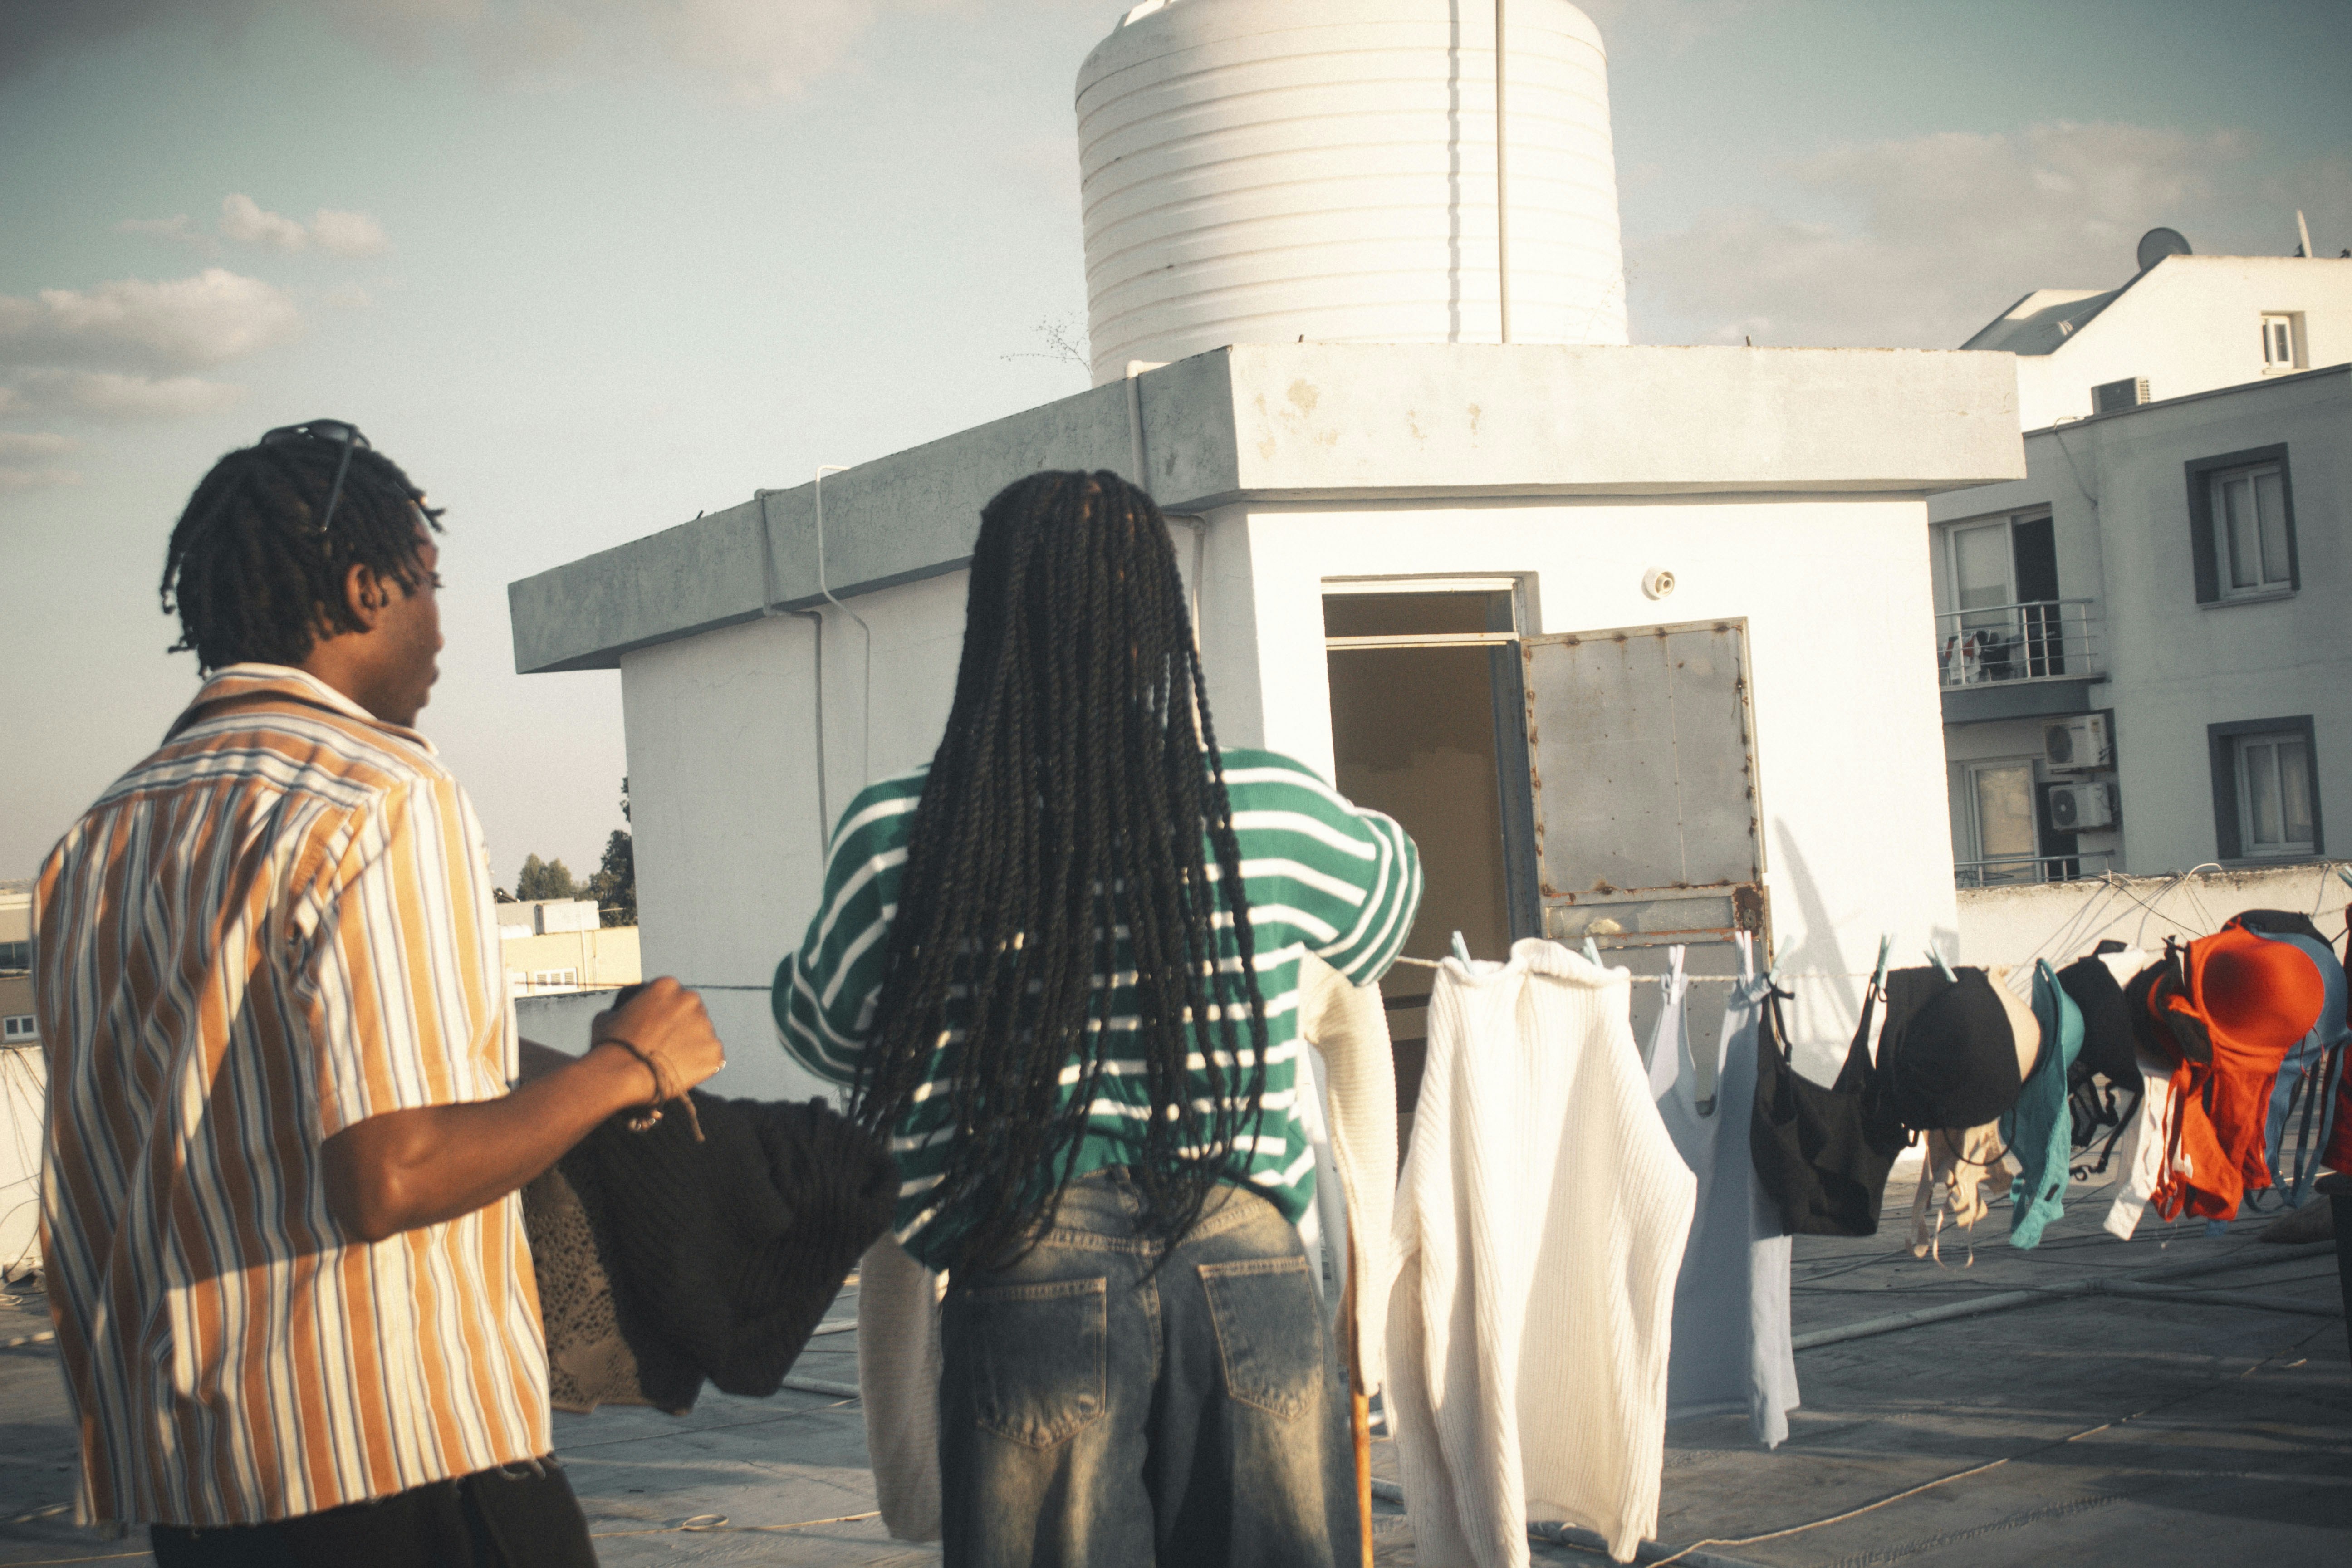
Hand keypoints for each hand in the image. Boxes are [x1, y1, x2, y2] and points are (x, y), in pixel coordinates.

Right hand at [596, 976, 726, 1095]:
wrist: (621, 1074)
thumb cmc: (610, 1045)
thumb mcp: (606, 1017)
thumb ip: (622, 1011)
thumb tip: (620, 1016)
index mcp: (667, 986)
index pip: (674, 998)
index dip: (666, 1015)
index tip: (659, 1029)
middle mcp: (691, 1000)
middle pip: (693, 1013)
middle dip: (684, 1028)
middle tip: (668, 1047)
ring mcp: (706, 1026)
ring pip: (703, 1036)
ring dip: (692, 1047)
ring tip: (672, 1064)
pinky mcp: (714, 1052)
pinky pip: (712, 1058)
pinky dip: (701, 1066)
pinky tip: (683, 1074)